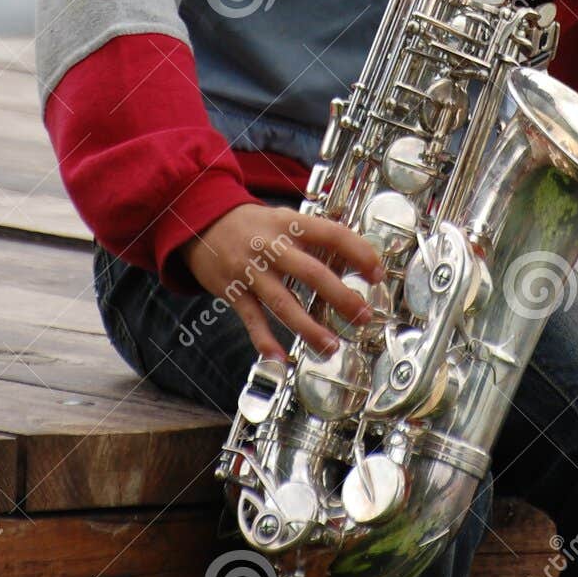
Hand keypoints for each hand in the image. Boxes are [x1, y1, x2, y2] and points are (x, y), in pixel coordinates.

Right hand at [180, 203, 385, 363]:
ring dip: (310, 327)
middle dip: (341, 297)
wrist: (201, 221)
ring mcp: (251, 270)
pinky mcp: (233, 291)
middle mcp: (272, 246)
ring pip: (284, 302)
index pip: (332, 234)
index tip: (377, 272)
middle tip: (363, 316)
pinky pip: (252, 319)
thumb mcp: (284, 218)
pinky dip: (265, 340)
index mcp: (290, 224)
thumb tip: (352, 258)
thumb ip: (313, 238)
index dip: (358, 252)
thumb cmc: (252, 223)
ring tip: (331, 346)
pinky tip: (280, 358)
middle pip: (312, 273)